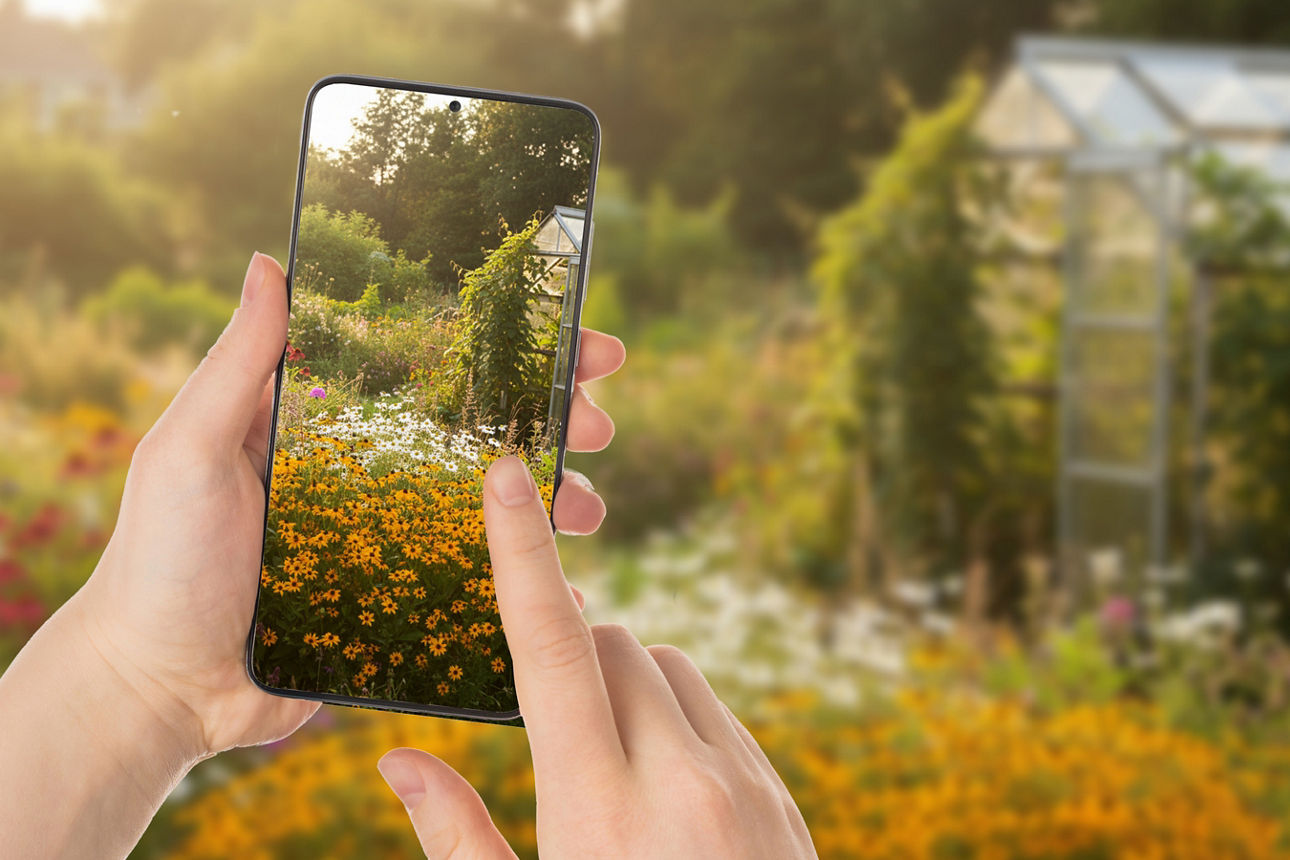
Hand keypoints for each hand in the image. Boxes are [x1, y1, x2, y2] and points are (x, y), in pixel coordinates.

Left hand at [71, 252, 622, 755]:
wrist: (158, 688)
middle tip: (600, 419)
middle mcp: (372, 472)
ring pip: (493, 506)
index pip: (430, 367)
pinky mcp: (404, 602)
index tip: (566, 329)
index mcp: (330, 425)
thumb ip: (237, 364)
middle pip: (478, 430)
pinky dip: (527, 576)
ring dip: (554, 497)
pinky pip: (478, 582)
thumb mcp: (189, 447)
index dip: (500, 346)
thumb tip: (267, 261)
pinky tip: (567, 580)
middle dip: (551, 417)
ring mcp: (393, 538)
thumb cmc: (160, 559)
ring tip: (592, 507)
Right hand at [377, 458, 816, 857]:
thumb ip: (459, 841)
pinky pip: (718, 711)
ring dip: (626, 687)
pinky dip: (679, 721)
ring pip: (669, 667)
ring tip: (609, 769)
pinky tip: (666, 795)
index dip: (522, 554)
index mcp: (598, 813)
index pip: (553, 648)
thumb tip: (397, 761)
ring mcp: (744, 785)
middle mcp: (682, 781)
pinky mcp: (780, 797)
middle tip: (549, 730)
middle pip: (611, 643)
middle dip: (570, 658)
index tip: (505, 476)